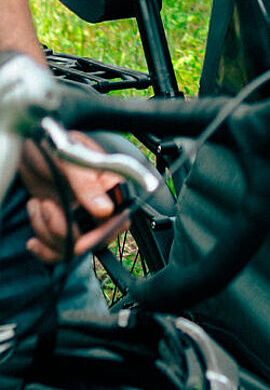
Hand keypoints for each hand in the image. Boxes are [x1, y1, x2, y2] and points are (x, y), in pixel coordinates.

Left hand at [19, 138, 127, 264]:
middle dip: (67, 233)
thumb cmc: (50, 141)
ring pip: (73, 246)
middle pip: (96, 238)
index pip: (120, 217)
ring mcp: (78, 215)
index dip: (104, 232)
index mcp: (108, 182)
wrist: (27, 146)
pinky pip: (59, 251)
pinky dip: (44, 250)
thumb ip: (87, 183)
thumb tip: (106, 209)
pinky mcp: (60, 224)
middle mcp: (96, 202)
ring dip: (49, 233)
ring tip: (37, 205)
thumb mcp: (68, 157)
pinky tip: (33, 240)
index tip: (83, 238)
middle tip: (48, 209)